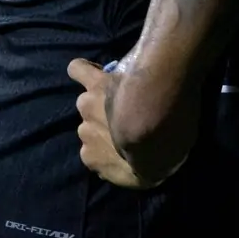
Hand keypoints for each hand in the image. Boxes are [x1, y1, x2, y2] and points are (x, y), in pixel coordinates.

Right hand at [69, 58, 149, 188]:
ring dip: (105, 99)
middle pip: (95, 126)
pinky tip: (93, 69)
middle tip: (136, 115)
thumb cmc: (160, 152)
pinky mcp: (95, 82)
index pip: (97, 155)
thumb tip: (146, 156)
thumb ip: (140, 163)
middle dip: (111, 122)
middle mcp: (85, 134)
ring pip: (90, 101)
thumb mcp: (154, 168)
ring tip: (131, 91)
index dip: (118, 148)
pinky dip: (83, 70)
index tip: (135, 143)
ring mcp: (87, 107)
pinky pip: (78, 71)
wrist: (156, 122)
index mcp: (94, 159)